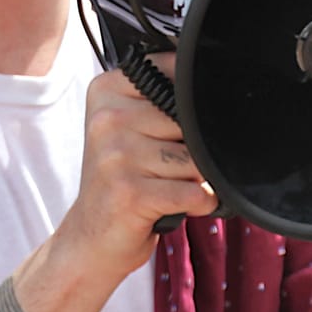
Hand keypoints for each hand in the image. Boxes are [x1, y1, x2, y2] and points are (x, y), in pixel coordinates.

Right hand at [60, 55, 218, 279]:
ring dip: (195, 180)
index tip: (178, 127)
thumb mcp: (128, 128)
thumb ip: (163, 102)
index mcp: (107, 91)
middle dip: (193, 150)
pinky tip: (175, 205)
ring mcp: (115, 155)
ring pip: (195, 160)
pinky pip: (195, 192)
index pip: (176, 76)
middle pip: (190, 123)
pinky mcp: (129, 192)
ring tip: (168, 186)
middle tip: (167, 167)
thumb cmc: (120, 179)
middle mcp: (107, 118)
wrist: (91, 235)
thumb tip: (220, 97)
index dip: (192, 105)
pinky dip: (199, 203)